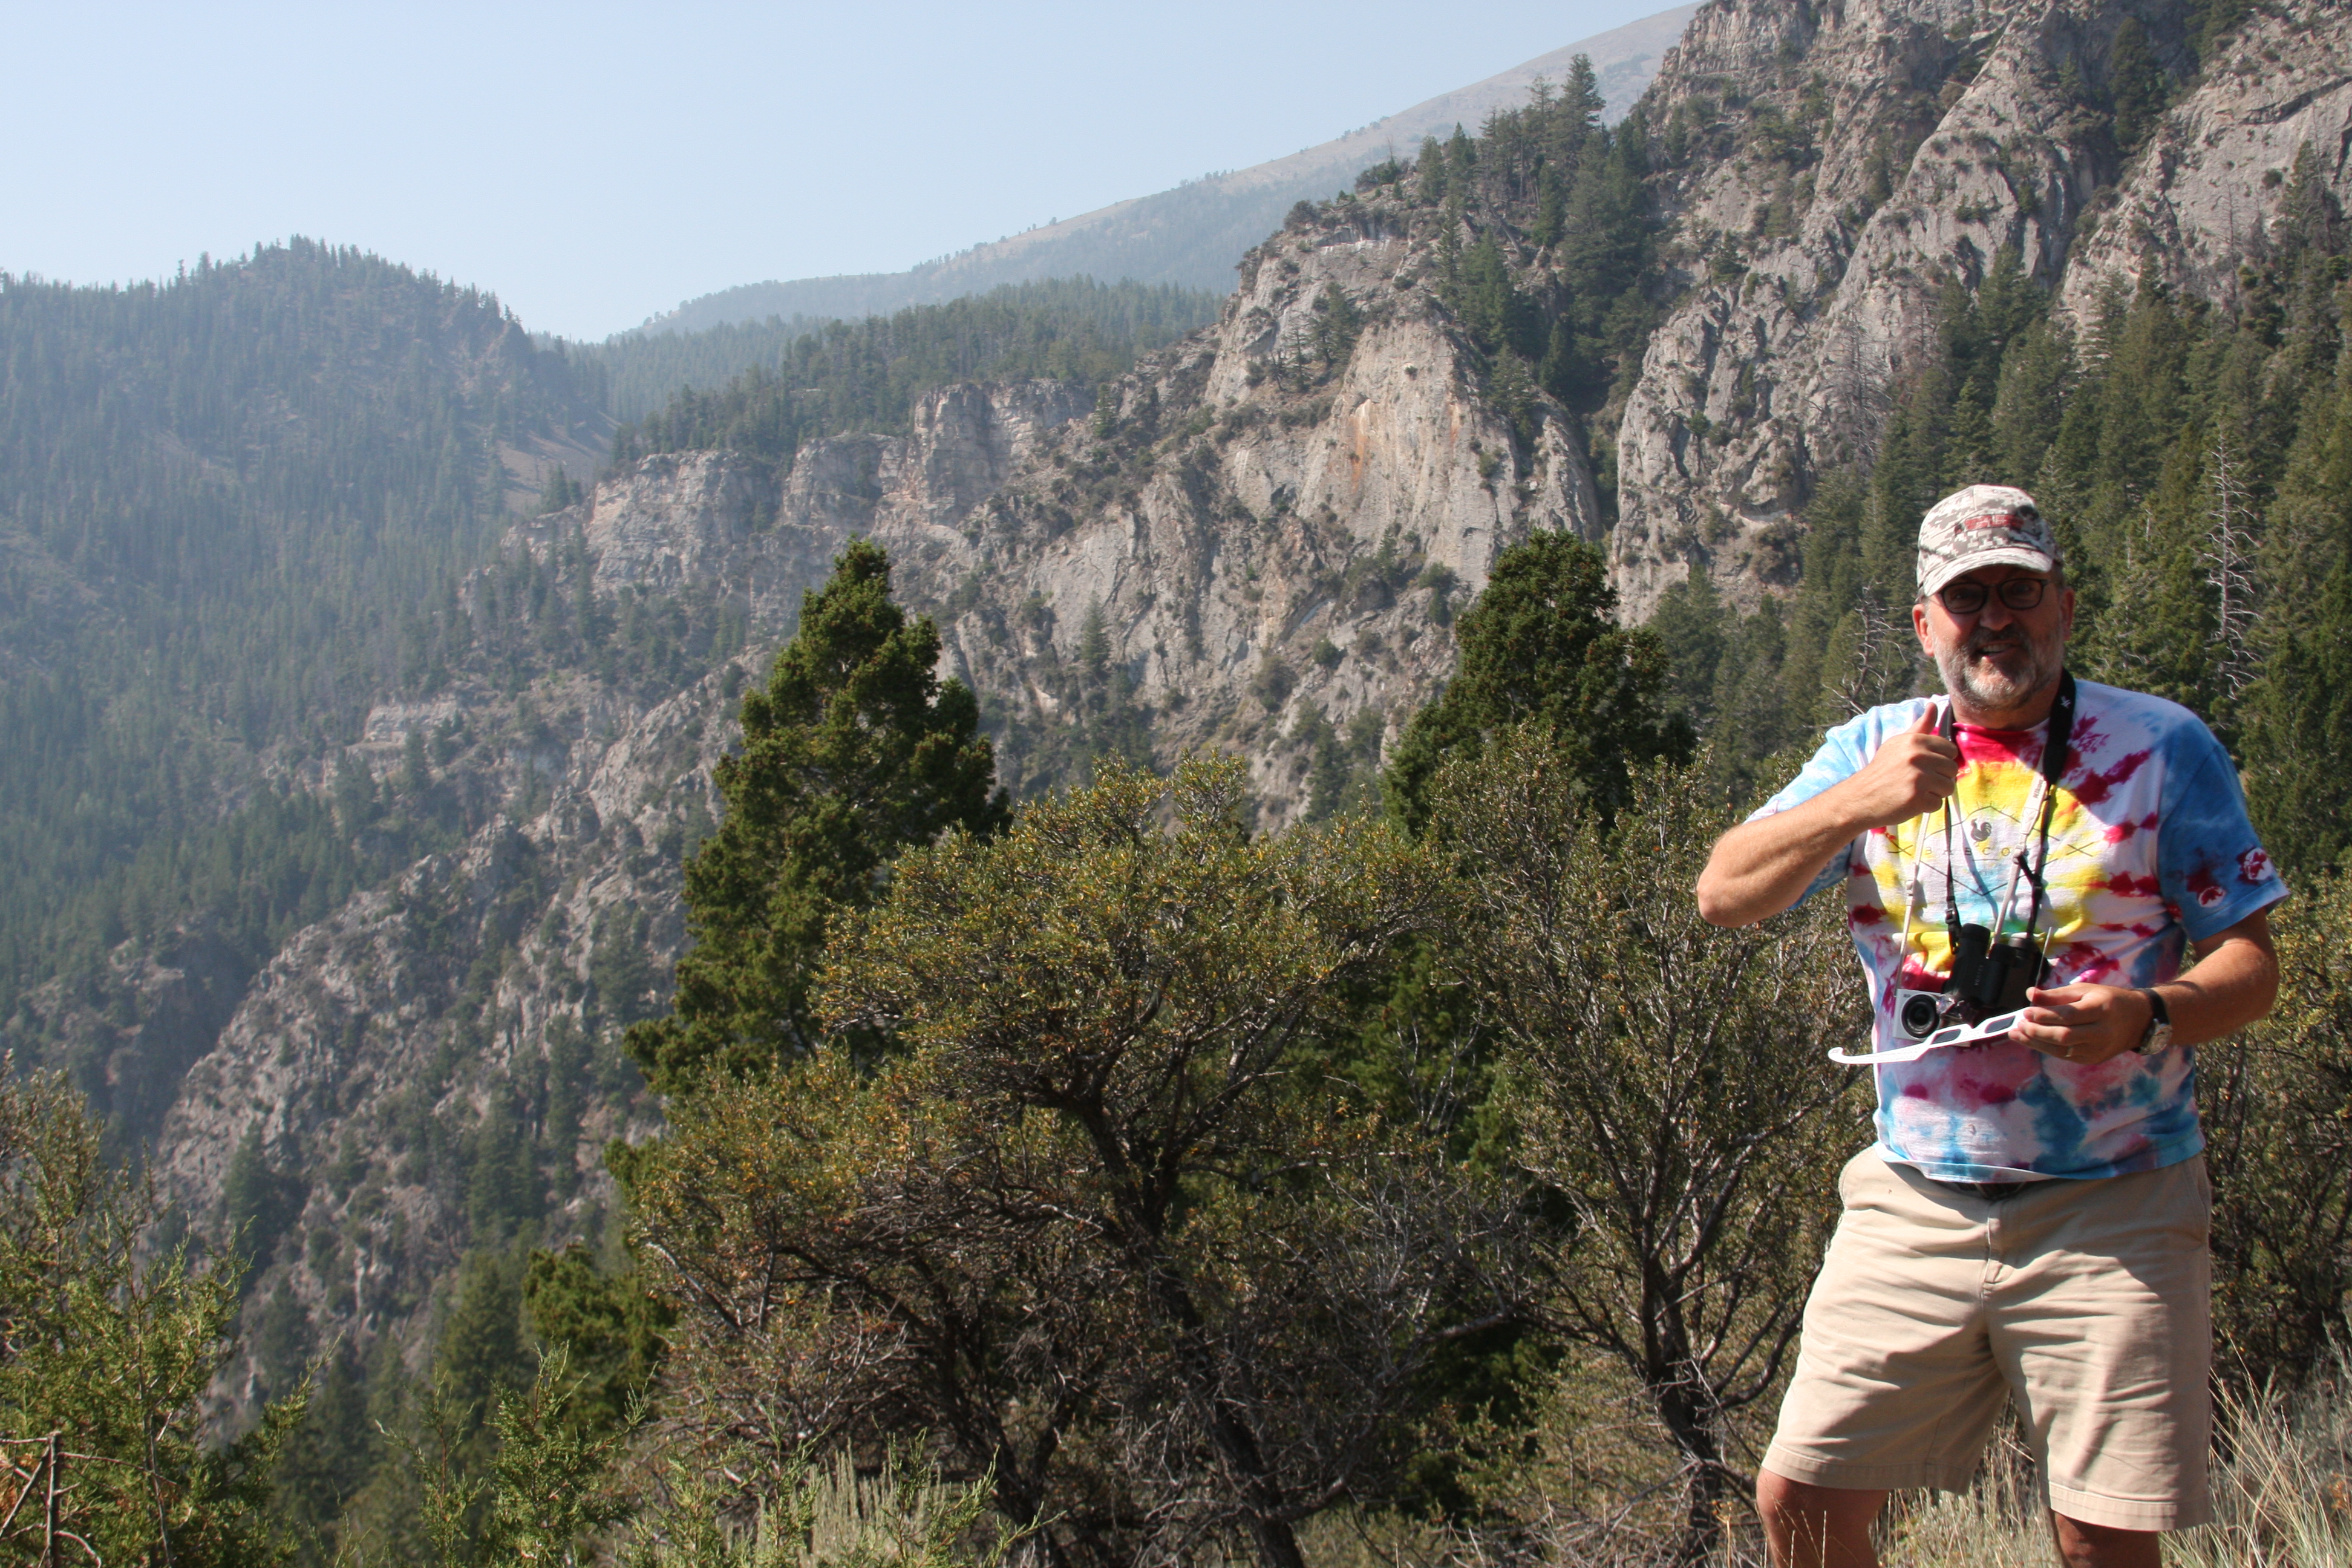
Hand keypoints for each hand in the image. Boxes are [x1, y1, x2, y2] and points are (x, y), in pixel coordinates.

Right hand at [1843, 704, 1958, 829]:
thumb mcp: (1899, 743)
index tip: (1924, 766)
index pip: (1950, 750)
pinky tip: (1910, 802)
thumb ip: (1920, 725)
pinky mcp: (1917, 798)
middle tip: (1918, 781)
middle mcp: (1918, 756)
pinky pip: (1938, 804)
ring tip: (1915, 791)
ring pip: (1948, 787)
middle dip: (1939, 778)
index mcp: (1915, 741)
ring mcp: (1918, 778)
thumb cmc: (1882, 770)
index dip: (1940, 760)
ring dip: (1935, 793)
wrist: (1860, 797)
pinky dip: (1926, 806)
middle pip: (1952, 769)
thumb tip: (1934, 704)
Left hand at [2010, 984, 2153, 1066]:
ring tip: (2017, 1034)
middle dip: (2038, 1032)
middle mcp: (2102, 1032)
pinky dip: (2047, 1048)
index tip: (2026, 1012)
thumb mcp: (2085, 990)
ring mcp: (2099, 1049)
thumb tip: (2029, 994)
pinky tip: (2032, 1040)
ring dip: (2036, 1043)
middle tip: (2018, 1025)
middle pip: (2065, 1036)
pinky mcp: (2094, 1059)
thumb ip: (2057, 995)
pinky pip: (2066, 1056)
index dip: (2045, 1015)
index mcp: (2102, 1009)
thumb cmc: (2107, 1000)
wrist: (2138, 1020)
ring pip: (2063, 1049)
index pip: (2069, 1016)